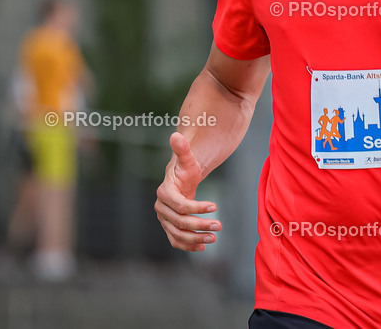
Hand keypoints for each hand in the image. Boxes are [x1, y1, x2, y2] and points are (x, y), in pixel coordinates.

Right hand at [154, 132, 220, 250]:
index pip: (180, 205)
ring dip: (196, 239)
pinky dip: (189, 246)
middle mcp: (161, 208)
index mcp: (164, 192)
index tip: (215, 206)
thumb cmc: (186, 169)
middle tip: (219, 225)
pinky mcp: (169, 228)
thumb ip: (183, 149)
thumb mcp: (187, 160)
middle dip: (200, 225)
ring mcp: (164, 220)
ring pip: (178, 234)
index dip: (197, 207)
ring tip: (214, 238)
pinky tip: (203, 247)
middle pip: (180, 222)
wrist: (180, 181)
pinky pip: (176, 241)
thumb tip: (175, 135)